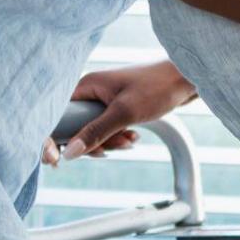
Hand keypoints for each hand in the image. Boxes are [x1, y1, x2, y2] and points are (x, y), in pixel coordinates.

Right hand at [44, 60, 199, 165]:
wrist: (186, 78)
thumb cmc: (157, 87)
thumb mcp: (124, 113)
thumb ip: (95, 133)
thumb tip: (69, 153)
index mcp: (85, 86)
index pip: (56, 116)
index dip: (52, 139)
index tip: (55, 161)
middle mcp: (90, 91)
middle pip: (74, 128)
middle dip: (91, 143)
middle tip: (109, 150)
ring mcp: (103, 99)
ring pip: (92, 131)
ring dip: (108, 142)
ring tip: (130, 140)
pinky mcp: (116, 106)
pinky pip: (106, 128)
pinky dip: (117, 137)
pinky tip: (134, 137)